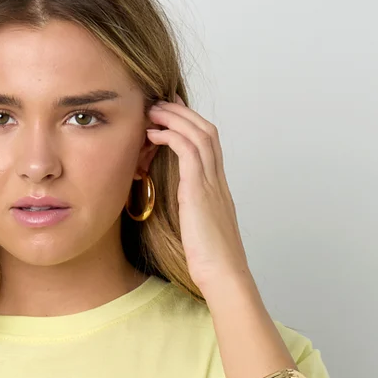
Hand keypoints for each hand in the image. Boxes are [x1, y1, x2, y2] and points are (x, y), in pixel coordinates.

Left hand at [145, 97, 250, 294]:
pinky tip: (155, 133)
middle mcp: (218, 182)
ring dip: (175, 117)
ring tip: (154, 110)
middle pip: (207, 131)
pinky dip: (172, 135)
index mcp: (219, 190)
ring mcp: (212, 184)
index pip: (210, 146)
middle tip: (161, 102)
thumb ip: (193, 217)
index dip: (192, 126)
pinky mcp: (200, 190)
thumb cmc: (212, 263)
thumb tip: (181, 216)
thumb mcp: (200, 233)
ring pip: (199, 134)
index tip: (174, 115)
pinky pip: (188, 150)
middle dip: (184, 112)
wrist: (224, 275)